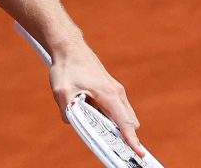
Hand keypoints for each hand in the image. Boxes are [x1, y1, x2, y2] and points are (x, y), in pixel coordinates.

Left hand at [49, 42, 144, 156]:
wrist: (69, 47)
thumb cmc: (67, 67)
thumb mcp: (61, 91)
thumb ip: (68, 111)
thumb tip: (73, 123)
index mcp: (109, 95)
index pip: (125, 123)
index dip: (132, 140)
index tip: (139, 154)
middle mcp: (117, 93)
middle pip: (129, 122)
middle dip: (123, 136)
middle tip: (110, 145)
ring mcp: (116, 90)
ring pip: (124, 115)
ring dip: (115, 125)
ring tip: (97, 127)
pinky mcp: (111, 89)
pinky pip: (117, 108)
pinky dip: (111, 116)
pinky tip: (92, 113)